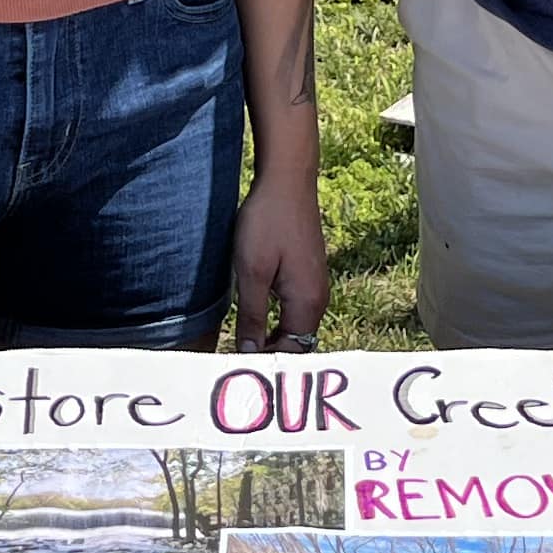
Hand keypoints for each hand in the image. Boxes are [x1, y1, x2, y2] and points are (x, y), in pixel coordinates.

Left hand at [228, 139, 328, 350]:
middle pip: (296, 343)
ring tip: (240, 346)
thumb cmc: (267, 223)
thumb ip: (251, 316)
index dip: (266, 366)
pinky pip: (293, 310)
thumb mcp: (251, 272)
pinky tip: (253, 319)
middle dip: (268, 355)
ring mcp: (314, 285)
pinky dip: (275, 321)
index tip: (236, 371)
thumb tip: (248, 354)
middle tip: (234, 363)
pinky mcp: (306, 274)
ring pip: (293, 327)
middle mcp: (317, 298)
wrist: (287, 181)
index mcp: (307, 303)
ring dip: (271, 339)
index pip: (291, 352)